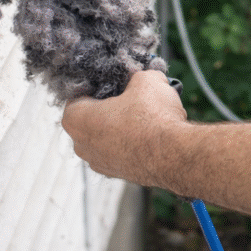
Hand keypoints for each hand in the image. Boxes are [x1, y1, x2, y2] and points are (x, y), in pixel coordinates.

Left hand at [61, 70, 186, 185]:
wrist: (174, 155)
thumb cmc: (152, 118)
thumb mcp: (145, 80)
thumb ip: (136, 76)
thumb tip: (140, 78)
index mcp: (76, 119)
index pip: (77, 95)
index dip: (96, 84)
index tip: (113, 80)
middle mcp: (82, 145)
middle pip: (91, 117)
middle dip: (109, 105)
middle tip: (129, 93)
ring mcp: (100, 163)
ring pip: (106, 136)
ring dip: (121, 125)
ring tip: (145, 112)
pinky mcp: (120, 174)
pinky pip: (121, 151)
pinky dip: (132, 142)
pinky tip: (151, 132)